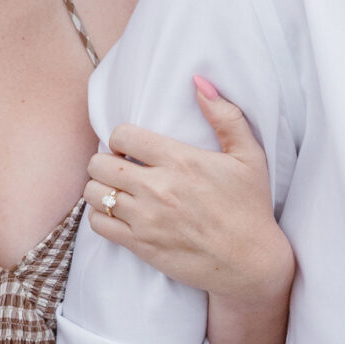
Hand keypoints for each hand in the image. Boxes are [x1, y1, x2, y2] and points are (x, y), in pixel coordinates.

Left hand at [85, 79, 294, 304]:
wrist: (250, 262)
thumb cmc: (250, 207)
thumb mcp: (249, 155)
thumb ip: (225, 115)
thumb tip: (199, 81)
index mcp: (180, 160)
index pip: (123, 135)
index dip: (122, 138)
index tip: (132, 148)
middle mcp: (158, 188)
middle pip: (100, 163)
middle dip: (106, 161)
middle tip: (120, 168)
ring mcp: (146, 219)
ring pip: (94, 193)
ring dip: (100, 188)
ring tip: (116, 190)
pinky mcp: (141, 245)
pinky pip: (99, 224)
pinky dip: (101, 216)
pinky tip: (117, 214)